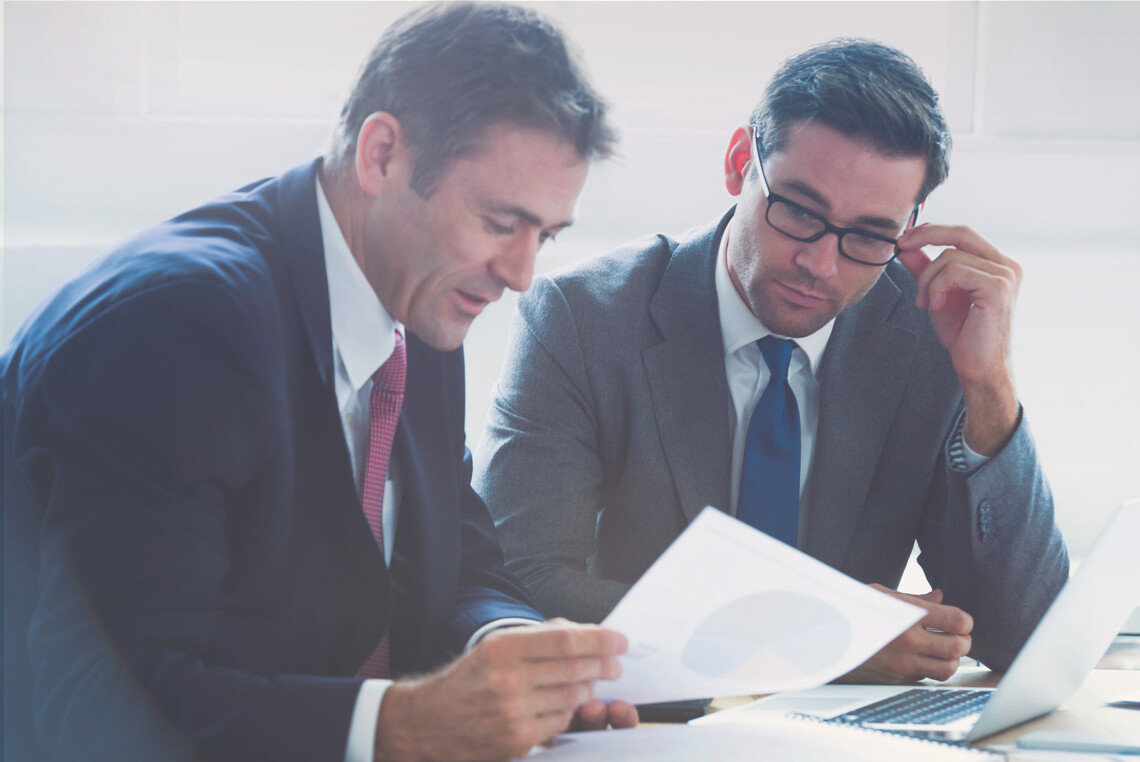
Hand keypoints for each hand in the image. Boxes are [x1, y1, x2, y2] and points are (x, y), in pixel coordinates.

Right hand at [373, 620, 627, 761]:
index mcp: (501, 648)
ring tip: (592, 681)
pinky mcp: (516, 740)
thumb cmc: (466, 681)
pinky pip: (559, 722)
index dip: (598, 639)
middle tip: (616, 663)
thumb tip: (580, 632)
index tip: (618, 639)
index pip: (564, 640)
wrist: (427, 722)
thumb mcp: (493, 647)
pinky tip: (566, 704)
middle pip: (574, 669)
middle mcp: (506, 679)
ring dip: (588, 689)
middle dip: (603, 665)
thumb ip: (536, 637)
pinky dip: (568, 711)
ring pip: (571, 698)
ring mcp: (512, 712)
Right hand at [837, 585, 972, 683]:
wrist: (823, 639)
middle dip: (964, 641)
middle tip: (957, 636)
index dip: (965, 621)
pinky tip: (922, 657)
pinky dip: (932, 668)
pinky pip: (927, 677)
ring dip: (951, 659)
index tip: (960, 620)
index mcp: (907, 615)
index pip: (957, 621)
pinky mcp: (897, 678)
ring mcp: (903, 663)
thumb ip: (914, 598)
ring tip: (944, 649)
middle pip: (959, 647)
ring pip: (948, 668)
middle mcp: (908, 641)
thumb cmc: (851, 612)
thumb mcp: (880, 595)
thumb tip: (939, 596)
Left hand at [896, 224, 1020, 453]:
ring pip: (950, 256)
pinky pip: (955, 272)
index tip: (904, 240)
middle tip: (900, 247)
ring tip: (924, 303)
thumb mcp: (937, 295)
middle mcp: (1006, 265)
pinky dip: (936, 287)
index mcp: (996, 263)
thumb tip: (905, 247)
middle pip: (961, 232)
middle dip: (925, 235)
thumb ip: (925, 269)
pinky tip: (934, 306)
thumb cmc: (963, 335)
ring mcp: (1005, 275)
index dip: (931, 230)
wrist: (978, 368)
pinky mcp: (998, 288)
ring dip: (926, 279)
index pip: (962, 233)